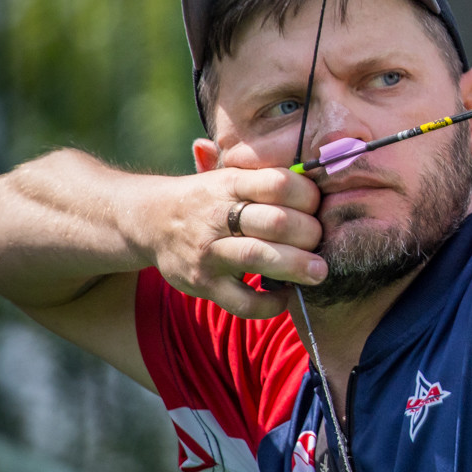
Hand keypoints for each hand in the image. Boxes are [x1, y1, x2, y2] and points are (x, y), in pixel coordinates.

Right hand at [138, 166, 325, 318]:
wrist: (149, 221)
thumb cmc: (209, 199)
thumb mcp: (230, 176)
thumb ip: (268, 176)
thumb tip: (322, 167)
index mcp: (229, 183)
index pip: (278, 183)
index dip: (307, 195)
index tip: (318, 206)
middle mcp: (216, 216)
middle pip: (275, 221)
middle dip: (309, 232)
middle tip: (322, 241)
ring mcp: (208, 252)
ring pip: (257, 257)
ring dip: (295, 266)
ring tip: (319, 272)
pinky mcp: (202, 285)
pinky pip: (240, 302)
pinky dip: (268, 304)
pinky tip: (285, 297)